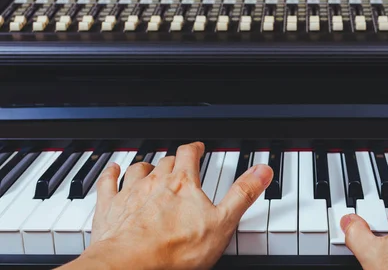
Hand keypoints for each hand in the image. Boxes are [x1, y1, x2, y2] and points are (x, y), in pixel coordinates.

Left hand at [62, 142, 272, 269]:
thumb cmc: (176, 249)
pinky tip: (112, 171)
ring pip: (138, 169)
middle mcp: (155, 182)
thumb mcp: (222, 223)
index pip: (188, 154)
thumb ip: (242, 194)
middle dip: (172, 161)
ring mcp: (130, 193)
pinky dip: (109, 174)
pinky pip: (107, 183)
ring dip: (144, 166)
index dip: (194, 148)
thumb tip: (263, 171)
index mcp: (183, 183)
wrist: (132, 266)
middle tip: (178, 163)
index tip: (197, 147)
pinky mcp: (110, 209)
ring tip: (148, 166)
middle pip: (164, 162)